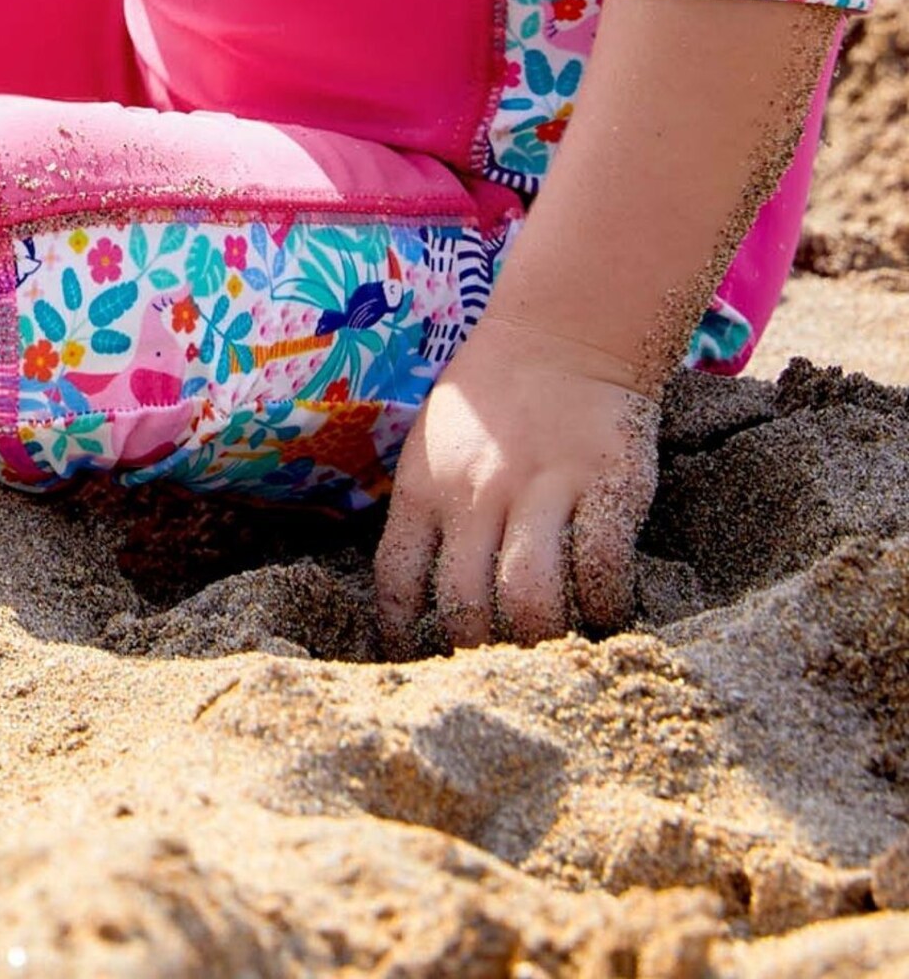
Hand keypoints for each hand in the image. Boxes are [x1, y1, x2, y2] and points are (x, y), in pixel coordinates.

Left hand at [373, 319, 659, 653]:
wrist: (563, 333)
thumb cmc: (490, 401)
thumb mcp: (431, 448)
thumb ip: (424, 517)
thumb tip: (414, 607)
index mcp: (425, 487)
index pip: (398, 583)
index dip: (406, 639)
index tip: (424, 666)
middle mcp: (478, 492)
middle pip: (465, 606)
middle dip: (481, 654)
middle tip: (502, 671)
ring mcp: (543, 488)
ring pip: (529, 598)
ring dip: (541, 640)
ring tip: (555, 650)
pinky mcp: (607, 486)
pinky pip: (601, 568)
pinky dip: (605, 607)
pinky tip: (606, 611)